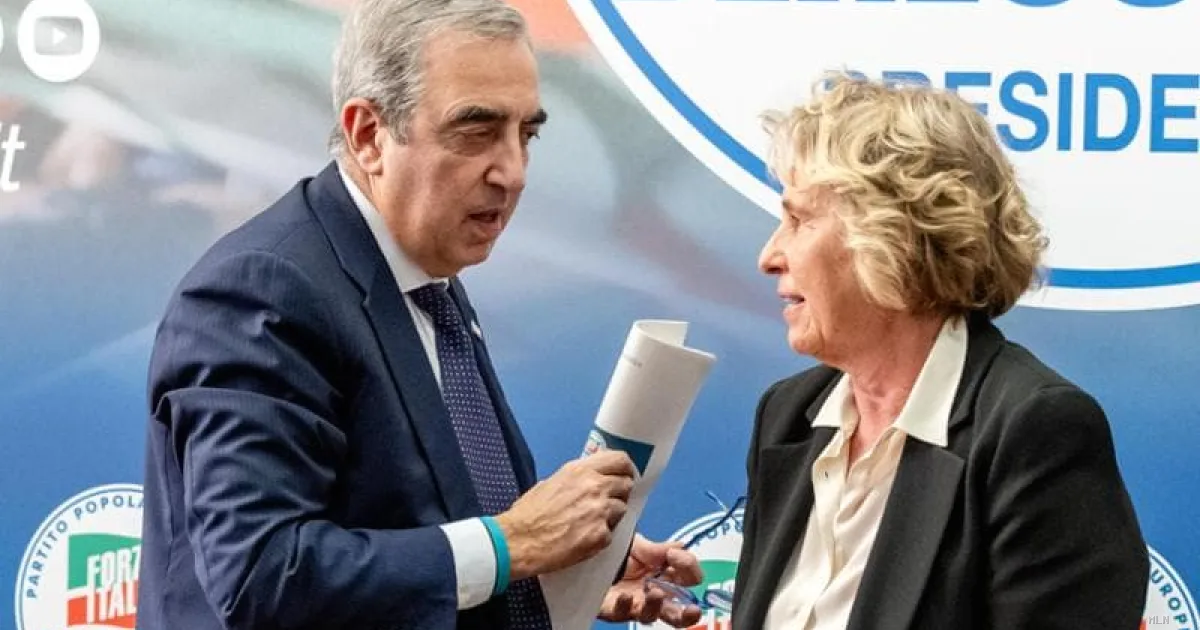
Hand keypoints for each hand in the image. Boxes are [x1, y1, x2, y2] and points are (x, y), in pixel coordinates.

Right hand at [496, 450, 636, 579]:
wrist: (518, 541)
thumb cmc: (528, 515)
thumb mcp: (550, 483)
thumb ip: (575, 479)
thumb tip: (589, 480)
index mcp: (580, 471)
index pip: (619, 460)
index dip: (626, 469)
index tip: (625, 475)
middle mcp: (594, 487)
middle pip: (626, 485)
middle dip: (619, 494)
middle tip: (608, 502)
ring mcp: (599, 511)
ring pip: (622, 510)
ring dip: (611, 517)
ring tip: (589, 523)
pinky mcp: (600, 535)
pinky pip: (611, 534)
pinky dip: (600, 538)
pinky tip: (583, 539)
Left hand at [598, 534, 702, 626]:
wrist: (587, 555)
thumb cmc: (615, 552)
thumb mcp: (637, 544)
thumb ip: (657, 549)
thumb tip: (681, 547)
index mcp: (663, 575)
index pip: (686, 578)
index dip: (687, 567)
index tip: (674, 555)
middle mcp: (652, 593)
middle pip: (677, 610)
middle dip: (688, 613)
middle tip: (693, 609)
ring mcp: (633, 603)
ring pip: (651, 615)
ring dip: (656, 606)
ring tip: (656, 593)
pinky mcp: (612, 609)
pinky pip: (621, 613)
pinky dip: (625, 606)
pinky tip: (625, 597)